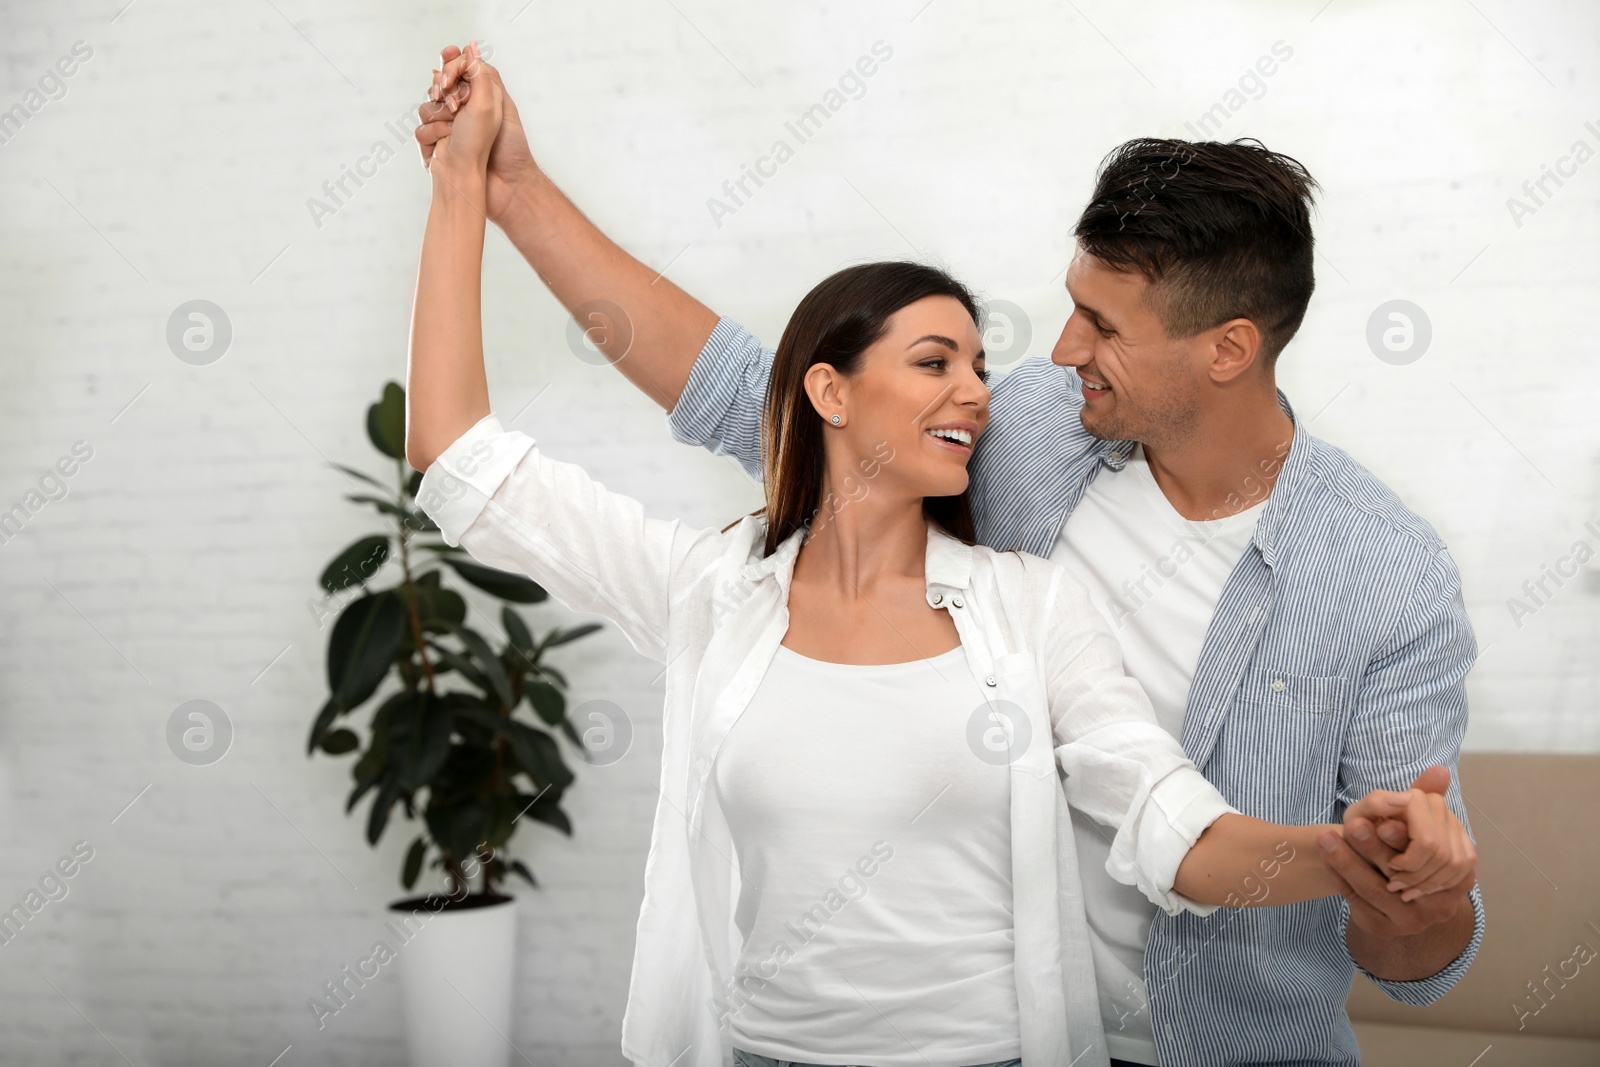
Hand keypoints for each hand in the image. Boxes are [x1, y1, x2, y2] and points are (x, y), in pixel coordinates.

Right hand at [420, 40, 502, 180]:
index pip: (462, 67)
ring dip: (437, 118)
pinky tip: (442, 147)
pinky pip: (421, 126)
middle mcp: (466, 108)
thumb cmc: (482, 146)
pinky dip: (431, 135)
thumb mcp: (487, 104)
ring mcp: (449, 124)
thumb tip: (472, 45)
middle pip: (440, 83)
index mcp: (483, 96)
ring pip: (427, 104)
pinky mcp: (435, 139)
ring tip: (452, 133)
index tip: (450, 75)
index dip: (453, 66)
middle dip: (442, 92)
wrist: (466, 181)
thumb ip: (478, 73)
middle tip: (453, 108)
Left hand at [1317, 766, 1477, 937]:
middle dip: (1372, 847)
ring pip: (1374, 889)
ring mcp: (1414, 920)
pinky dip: (1340, 879)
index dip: (1402, 838)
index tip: (1378, 820)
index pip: (1429, 853)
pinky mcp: (1384, 928)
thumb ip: (1427, 798)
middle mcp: (1441, 904)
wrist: (1392, 892)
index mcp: (1457, 873)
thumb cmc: (1404, 846)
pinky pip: (1358, 903)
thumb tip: (1438, 770)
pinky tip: (1324, 860)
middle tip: (1347, 825)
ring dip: (1346, 862)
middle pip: (1401, 873)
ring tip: (1323, 837)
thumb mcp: (1416, 822)